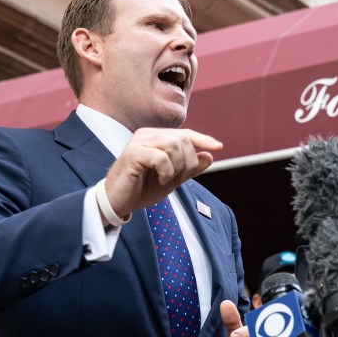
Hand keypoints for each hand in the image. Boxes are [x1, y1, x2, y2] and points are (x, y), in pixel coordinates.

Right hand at [103, 128, 221, 216]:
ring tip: (167, 178)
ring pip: (173, 145)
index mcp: (155, 137)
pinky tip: (160, 179)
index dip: (203, 139)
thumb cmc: (141, 189)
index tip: (219, 147)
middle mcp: (147, 134)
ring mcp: (138, 142)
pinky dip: (166, 171)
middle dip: (188, 161)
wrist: (118, 203)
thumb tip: (208, 155)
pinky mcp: (132, 153)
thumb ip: (189, 168)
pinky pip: (161, 157)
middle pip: (183, 139)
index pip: (185, 134)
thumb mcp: (172, 179)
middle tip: (178, 177)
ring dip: (177, 166)